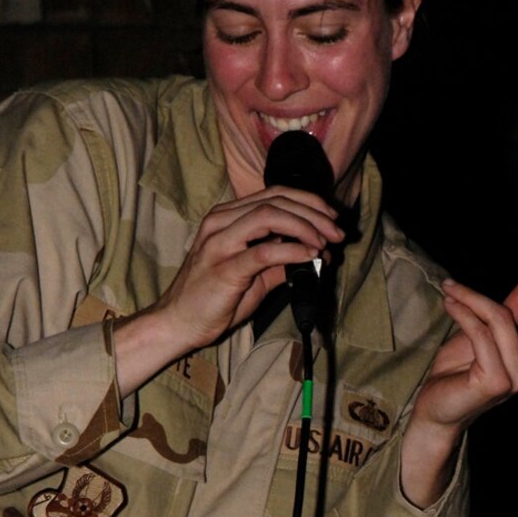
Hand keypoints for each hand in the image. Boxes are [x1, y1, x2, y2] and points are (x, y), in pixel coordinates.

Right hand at [114, 189, 343, 389]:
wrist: (179, 321)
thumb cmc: (213, 300)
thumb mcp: (253, 277)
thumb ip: (277, 262)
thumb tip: (311, 255)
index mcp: (227, 218)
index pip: (273, 195)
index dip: (307, 201)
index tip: (332, 217)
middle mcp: (221, 221)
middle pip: (275, 200)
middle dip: (313, 212)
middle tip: (338, 231)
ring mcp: (220, 241)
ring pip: (269, 216)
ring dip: (305, 226)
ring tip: (326, 242)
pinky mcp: (224, 266)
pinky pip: (263, 251)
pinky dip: (292, 250)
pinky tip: (310, 255)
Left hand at [398, 235, 517, 504]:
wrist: (439, 407)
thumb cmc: (463, 368)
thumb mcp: (490, 329)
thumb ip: (513, 307)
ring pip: (502, 318)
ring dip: (473, 297)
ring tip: (451, 289)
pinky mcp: (496, 381)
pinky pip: (481, 332)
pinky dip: (462, 313)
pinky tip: (449, 302)